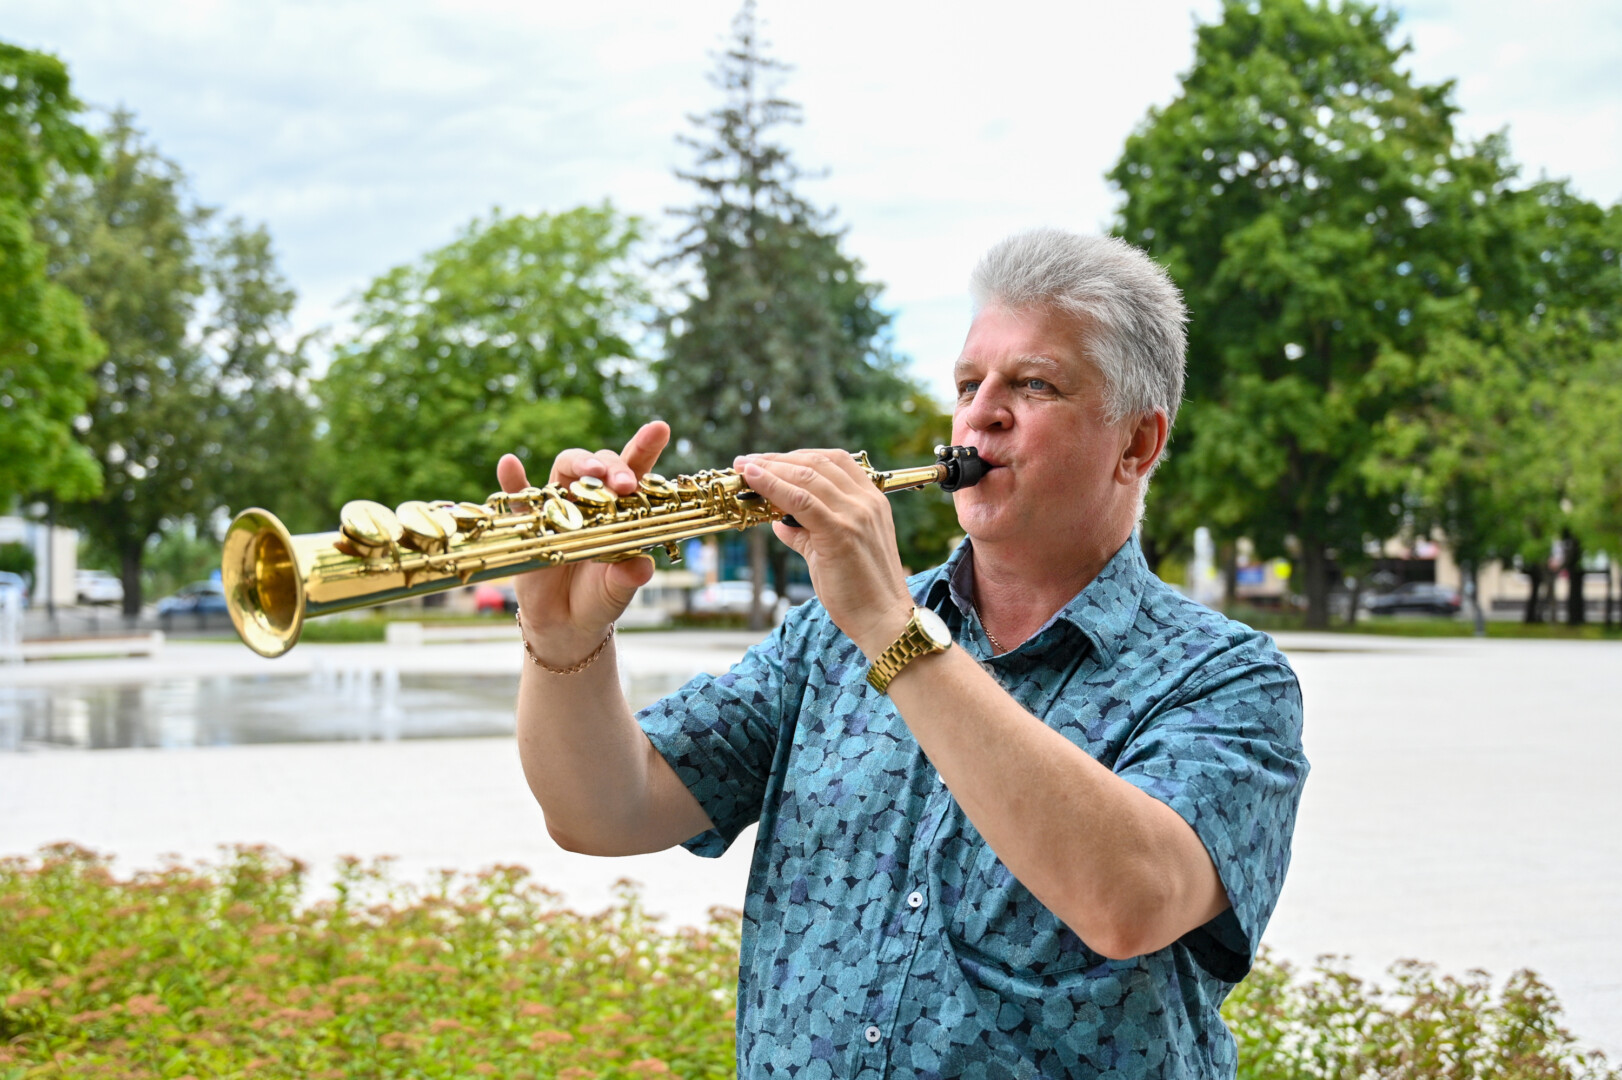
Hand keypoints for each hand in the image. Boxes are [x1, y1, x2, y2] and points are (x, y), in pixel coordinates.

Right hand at [497, 421, 668, 662]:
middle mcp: (591, 500)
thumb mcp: (618, 590)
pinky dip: (512, 479)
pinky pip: (518, 496)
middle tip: (625, 484)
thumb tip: (642, 567)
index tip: (659, 428)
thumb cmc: (600, 598)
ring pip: (565, 470)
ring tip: (590, 469)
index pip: (636, 472)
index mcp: (621, 510)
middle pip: (601, 466)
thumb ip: (629, 576)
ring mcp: (559, 506)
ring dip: (579, 463)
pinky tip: (510, 464)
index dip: (646, 447)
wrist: (566, 623)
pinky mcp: (529, 521)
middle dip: (614, 467)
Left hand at [735, 450, 913, 658]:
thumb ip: (807, 532)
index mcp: (871, 500)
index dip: (797, 455)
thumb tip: (779, 522)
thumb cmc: (860, 590)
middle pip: (816, 462)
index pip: (833, 461)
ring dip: (770, 467)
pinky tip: (754, 480)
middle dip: (777, 458)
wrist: (883, 619)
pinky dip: (774, 485)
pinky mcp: (839, 532)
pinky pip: (801, 500)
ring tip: (744, 467)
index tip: (769, 460)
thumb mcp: (833, 552)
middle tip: (746, 461)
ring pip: (806, 476)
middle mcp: (865, 501)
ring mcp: (855, 514)